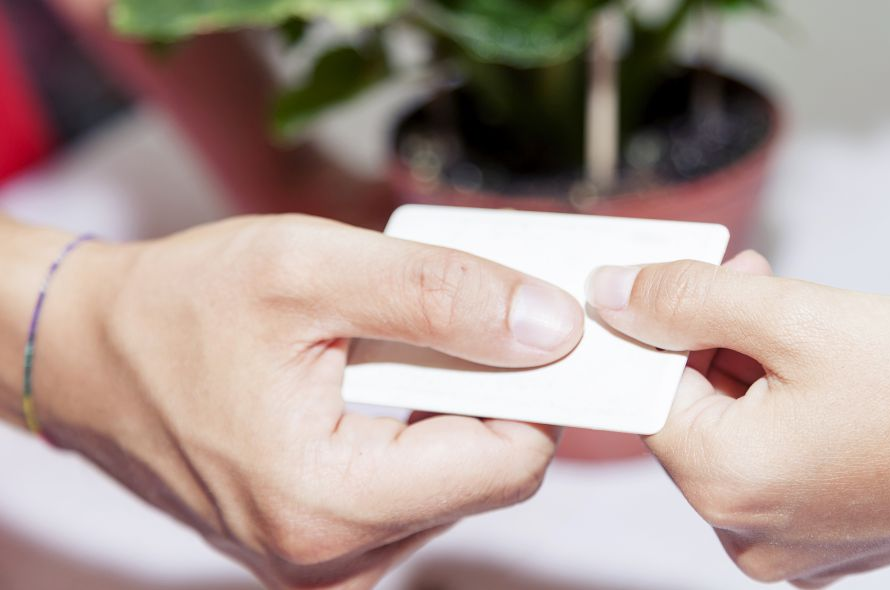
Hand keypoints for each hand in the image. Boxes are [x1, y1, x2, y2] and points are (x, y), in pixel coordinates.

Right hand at [2, 215, 582, 587]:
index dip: (535, 385)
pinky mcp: (321, 545)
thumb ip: (440, 293)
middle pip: (488, 473)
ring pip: (455, 481)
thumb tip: (551, 325)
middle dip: (483, 390)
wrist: (85, 355)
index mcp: (330, 502)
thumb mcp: (310, 269)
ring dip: (442, 407)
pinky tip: (366, 382)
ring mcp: (326, 561)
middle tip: (435, 320)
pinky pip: (411, 488)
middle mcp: (333, 557)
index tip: (521, 321)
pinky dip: (412, 429)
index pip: (512, 462)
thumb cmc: (176, 309)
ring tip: (379, 351)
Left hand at [587, 252, 889, 587]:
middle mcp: (742, 531)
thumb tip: (609, 292)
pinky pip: (771, 463)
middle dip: (711, 341)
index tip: (687, 275)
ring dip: (747, 369)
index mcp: (724, 483)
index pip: (647, 391)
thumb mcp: (798, 317)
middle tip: (755, 280)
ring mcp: (784, 544)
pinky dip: (780, 412)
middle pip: (689, 413)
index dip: (660, 323)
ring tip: (800, 322)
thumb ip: (689, 300)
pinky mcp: (820, 539)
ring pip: (730, 433)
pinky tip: (822, 371)